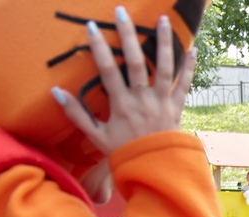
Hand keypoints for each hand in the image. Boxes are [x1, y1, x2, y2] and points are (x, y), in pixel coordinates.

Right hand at [52, 11, 195, 157]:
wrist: (155, 170)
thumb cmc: (125, 153)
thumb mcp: (96, 136)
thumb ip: (77, 114)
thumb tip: (56, 91)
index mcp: (121, 104)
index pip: (108, 71)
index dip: (99, 48)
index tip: (91, 27)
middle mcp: (142, 99)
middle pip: (135, 62)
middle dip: (128, 35)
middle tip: (121, 11)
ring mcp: (162, 102)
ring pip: (163, 68)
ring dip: (163, 42)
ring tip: (162, 19)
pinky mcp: (177, 107)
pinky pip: (185, 85)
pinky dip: (189, 68)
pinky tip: (192, 49)